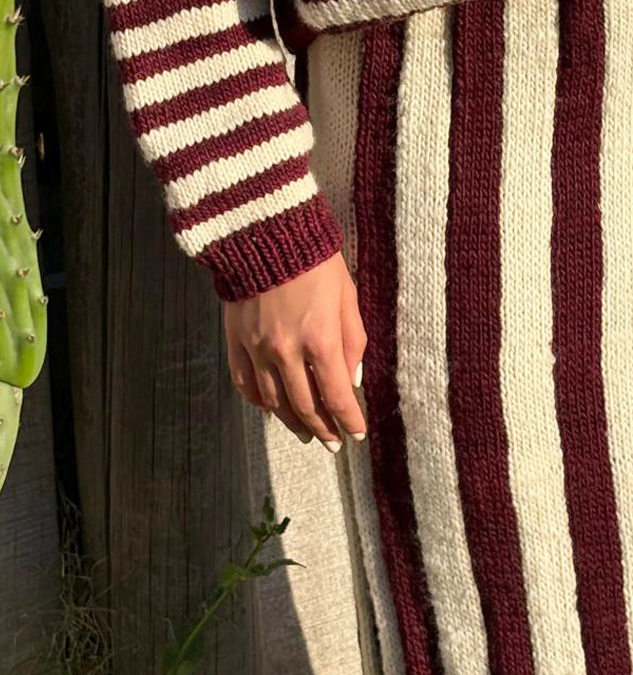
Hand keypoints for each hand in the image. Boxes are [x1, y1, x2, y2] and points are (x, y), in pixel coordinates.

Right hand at [223, 252, 366, 450]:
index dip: (348, 421)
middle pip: (305, 406)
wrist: (264, 231)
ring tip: (307, 432)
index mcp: (320, 340)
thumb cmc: (316, 260)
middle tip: (333, 443)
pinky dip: (260, 402)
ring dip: (292, 422)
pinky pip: (246, 384)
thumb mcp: (347, 297)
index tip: (356, 435)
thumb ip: (353, 342)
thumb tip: (352, 380)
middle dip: (323, 429)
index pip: (337, 397)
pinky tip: (272, 409)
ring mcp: (256, 349)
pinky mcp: (235, 341)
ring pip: (274, 402)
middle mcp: (286, 351)